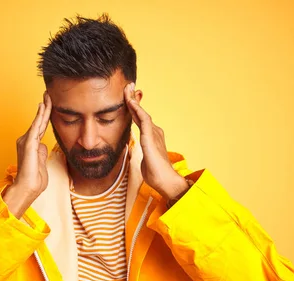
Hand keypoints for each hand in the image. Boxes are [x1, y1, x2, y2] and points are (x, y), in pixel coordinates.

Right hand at [3, 92, 51, 217]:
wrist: (28, 188)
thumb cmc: (34, 180)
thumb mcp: (41, 162)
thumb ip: (41, 152)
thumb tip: (43, 145)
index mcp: (31, 145)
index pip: (40, 127)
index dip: (45, 115)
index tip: (49, 105)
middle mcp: (26, 140)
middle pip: (38, 121)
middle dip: (44, 107)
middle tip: (48, 94)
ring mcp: (27, 141)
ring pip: (37, 121)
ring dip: (43, 108)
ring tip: (48, 96)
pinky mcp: (29, 143)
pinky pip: (36, 126)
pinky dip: (40, 116)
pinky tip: (43, 107)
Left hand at [123, 83, 188, 199]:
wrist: (166, 181)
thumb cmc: (156, 174)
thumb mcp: (146, 161)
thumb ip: (143, 154)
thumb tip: (142, 155)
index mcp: (152, 137)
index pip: (140, 119)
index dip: (134, 108)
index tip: (127, 98)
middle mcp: (154, 132)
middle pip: (141, 112)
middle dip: (134, 99)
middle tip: (127, 86)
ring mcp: (153, 133)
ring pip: (141, 113)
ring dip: (133, 100)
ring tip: (127, 89)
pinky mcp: (151, 137)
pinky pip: (142, 119)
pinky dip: (136, 109)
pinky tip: (130, 101)